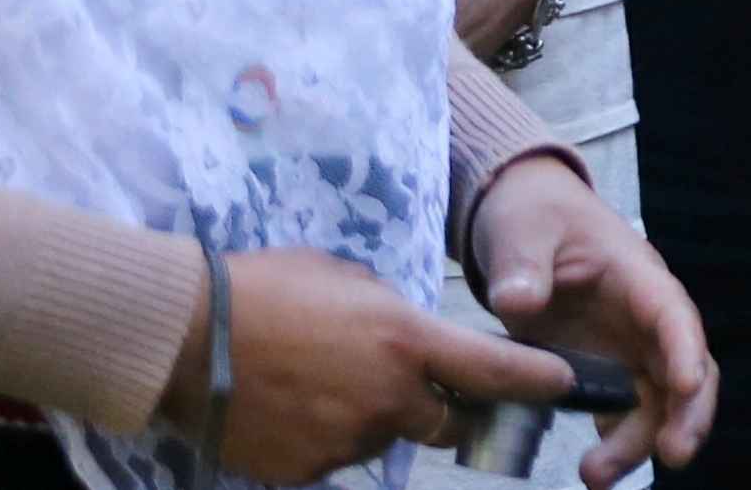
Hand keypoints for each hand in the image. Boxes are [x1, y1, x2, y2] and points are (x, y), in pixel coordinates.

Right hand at [167, 244, 571, 485]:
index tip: (565, 384)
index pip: (495, 371)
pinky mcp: (309, 473)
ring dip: (375, 418)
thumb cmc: (267, 289)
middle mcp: (389, 399)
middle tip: (417, 385)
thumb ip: (393, 315)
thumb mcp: (348, 281)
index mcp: (406, 341)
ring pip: (387, 439)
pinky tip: (295, 406)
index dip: (538, 381)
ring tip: (324, 381)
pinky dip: (329, 438)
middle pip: (447, 421)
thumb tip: (408, 339)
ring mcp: (349, 442)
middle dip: (445, 408)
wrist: (185, 339)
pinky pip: (338, 458)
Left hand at [464, 152, 722, 484]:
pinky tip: (593, 470)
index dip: (686, 349)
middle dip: (686, 414)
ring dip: (638, 442)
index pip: (673, 314)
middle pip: (684, 369)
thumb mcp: (523, 230)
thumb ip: (522, 266)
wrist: (527, 221)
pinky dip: (617, 444)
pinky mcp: (605, 372)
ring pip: (656, 402)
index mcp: (636, 275)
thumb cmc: (537, 216)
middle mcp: (645, 318)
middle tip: (671, 455)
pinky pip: (624, 414)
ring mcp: (628, 348)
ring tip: (595, 476)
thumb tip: (518, 302)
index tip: (687, 387)